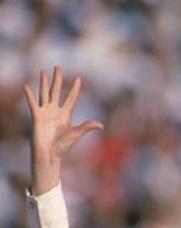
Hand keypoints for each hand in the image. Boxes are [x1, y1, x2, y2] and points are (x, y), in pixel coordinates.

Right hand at [24, 67, 103, 194]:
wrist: (50, 154)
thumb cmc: (63, 146)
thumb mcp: (76, 134)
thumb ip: (87, 127)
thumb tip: (101, 124)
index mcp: (66, 114)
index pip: (71, 98)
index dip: (74, 89)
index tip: (78, 78)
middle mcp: (55, 111)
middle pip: (56, 91)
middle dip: (57, 80)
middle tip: (58, 67)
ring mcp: (45, 113)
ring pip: (44, 93)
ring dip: (44, 83)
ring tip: (43, 71)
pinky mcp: (37, 116)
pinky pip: (33, 103)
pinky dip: (30, 95)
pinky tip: (27, 86)